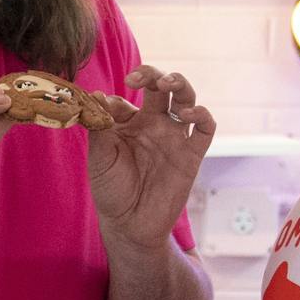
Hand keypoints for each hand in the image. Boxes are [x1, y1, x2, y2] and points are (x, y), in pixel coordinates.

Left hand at [90, 67, 214, 253]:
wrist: (129, 224)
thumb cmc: (111, 189)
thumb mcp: (100, 158)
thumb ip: (100, 127)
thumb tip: (95, 95)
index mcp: (128, 123)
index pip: (125, 97)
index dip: (113, 98)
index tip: (100, 104)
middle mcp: (154, 125)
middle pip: (160, 88)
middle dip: (152, 75)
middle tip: (137, 78)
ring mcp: (174, 137)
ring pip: (186, 99)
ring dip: (180, 84)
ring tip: (166, 82)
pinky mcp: (191, 154)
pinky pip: (205, 129)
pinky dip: (202, 116)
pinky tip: (187, 114)